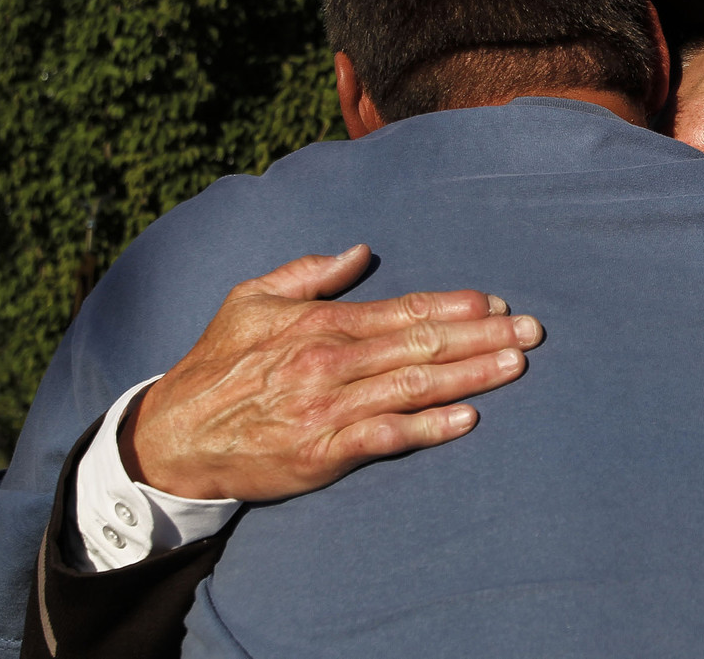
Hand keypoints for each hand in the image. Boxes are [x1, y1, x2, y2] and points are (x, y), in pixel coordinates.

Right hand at [120, 245, 542, 500]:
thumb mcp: (251, 299)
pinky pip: (384, 437)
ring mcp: (327, 409)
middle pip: (421, 343)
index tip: (497, 301)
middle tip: (532, 330)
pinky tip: (466, 420)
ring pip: (413, 385)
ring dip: (470, 374)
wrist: (171, 437)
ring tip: (516, 365)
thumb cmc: (216, 364)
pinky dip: (426, 429)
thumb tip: (359, 250)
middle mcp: (330, 362)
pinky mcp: (321, 453)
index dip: (454, 304)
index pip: (403, 309)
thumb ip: (309, 273)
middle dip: (482, 335)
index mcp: (320, 323)